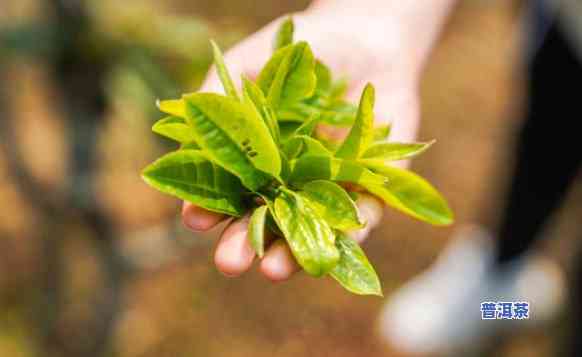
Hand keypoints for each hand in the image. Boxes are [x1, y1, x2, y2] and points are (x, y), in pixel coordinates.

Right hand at [182, 2, 430, 280]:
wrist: (365, 36)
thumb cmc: (300, 52)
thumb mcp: (250, 67)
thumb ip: (219, 100)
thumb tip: (183, 141)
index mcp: (259, 161)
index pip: (230, 194)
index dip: (210, 208)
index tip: (193, 220)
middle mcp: (292, 183)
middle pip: (266, 222)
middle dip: (246, 243)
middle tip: (229, 263)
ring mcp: (332, 189)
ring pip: (311, 231)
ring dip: (293, 253)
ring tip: (274, 270)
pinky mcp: (374, 186)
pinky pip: (366, 215)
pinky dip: (355, 230)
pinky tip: (338, 242)